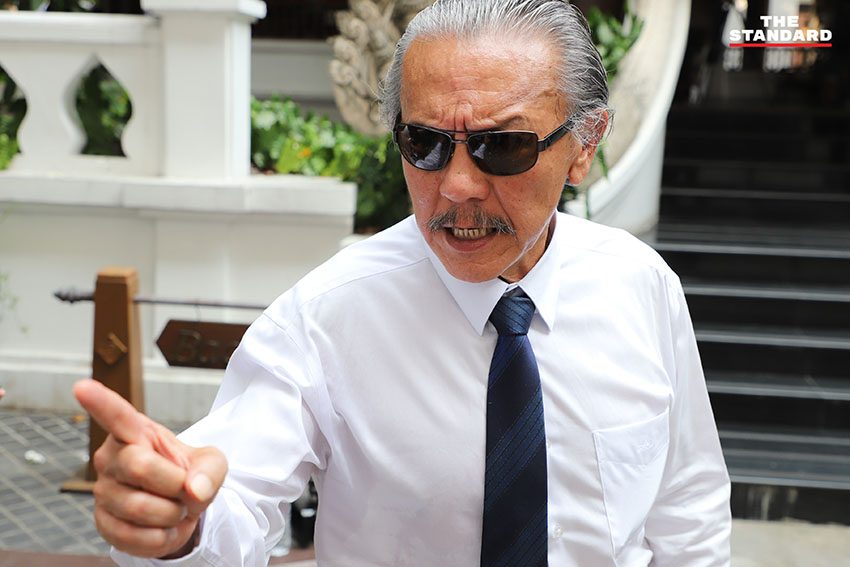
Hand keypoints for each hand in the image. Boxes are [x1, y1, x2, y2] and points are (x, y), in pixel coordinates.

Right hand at [74, 379, 227, 557]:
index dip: (100, 402)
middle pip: (139, 466)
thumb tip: (194, 490)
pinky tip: (163, 526)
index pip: (117, 416)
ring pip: (140, 507)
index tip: (82, 386)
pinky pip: (135, 537)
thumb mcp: (212, 464)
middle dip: (174, 483)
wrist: (181, 509)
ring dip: (171, 513)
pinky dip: (162, 537)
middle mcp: (112, 458)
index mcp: (136, 433)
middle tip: (184, 488)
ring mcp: (103, 491)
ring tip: (174, 507)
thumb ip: (211, 471)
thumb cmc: (189, 476)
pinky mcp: (103, 524)